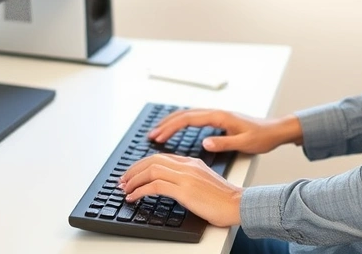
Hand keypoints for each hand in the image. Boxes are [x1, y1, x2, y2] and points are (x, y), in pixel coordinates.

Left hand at [118, 154, 241, 226]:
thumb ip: (188, 179)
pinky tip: (133, 197)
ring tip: (124, 189)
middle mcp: (187, 165)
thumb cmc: (224, 199)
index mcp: (192, 162)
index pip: (161, 157)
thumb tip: (171, 186)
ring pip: (151, 170)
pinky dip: (140, 191)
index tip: (132, 174)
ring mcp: (186, 176)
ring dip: (133, 180)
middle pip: (152, 160)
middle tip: (122, 180)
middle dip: (133, 170)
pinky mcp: (184, 190)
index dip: (143, 165)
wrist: (239, 204)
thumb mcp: (204, 182)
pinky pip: (155, 186)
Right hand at [148, 109, 302, 153]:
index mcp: (219, 116)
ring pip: (188, 114)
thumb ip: (224, 143)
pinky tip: (176, 130)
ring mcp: (217, 115)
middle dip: (166, 124)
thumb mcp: (244, 144)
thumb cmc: (262, 137)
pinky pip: (194, 118)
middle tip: (151, 135)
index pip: (188, 119)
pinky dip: (181, 123)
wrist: (275, 130)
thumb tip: (204, 142)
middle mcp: (216, 112)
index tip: (159, 136)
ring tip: (158, 132)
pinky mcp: (219, 119)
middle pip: (184, 114)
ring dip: (171, 122)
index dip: (171, 127)